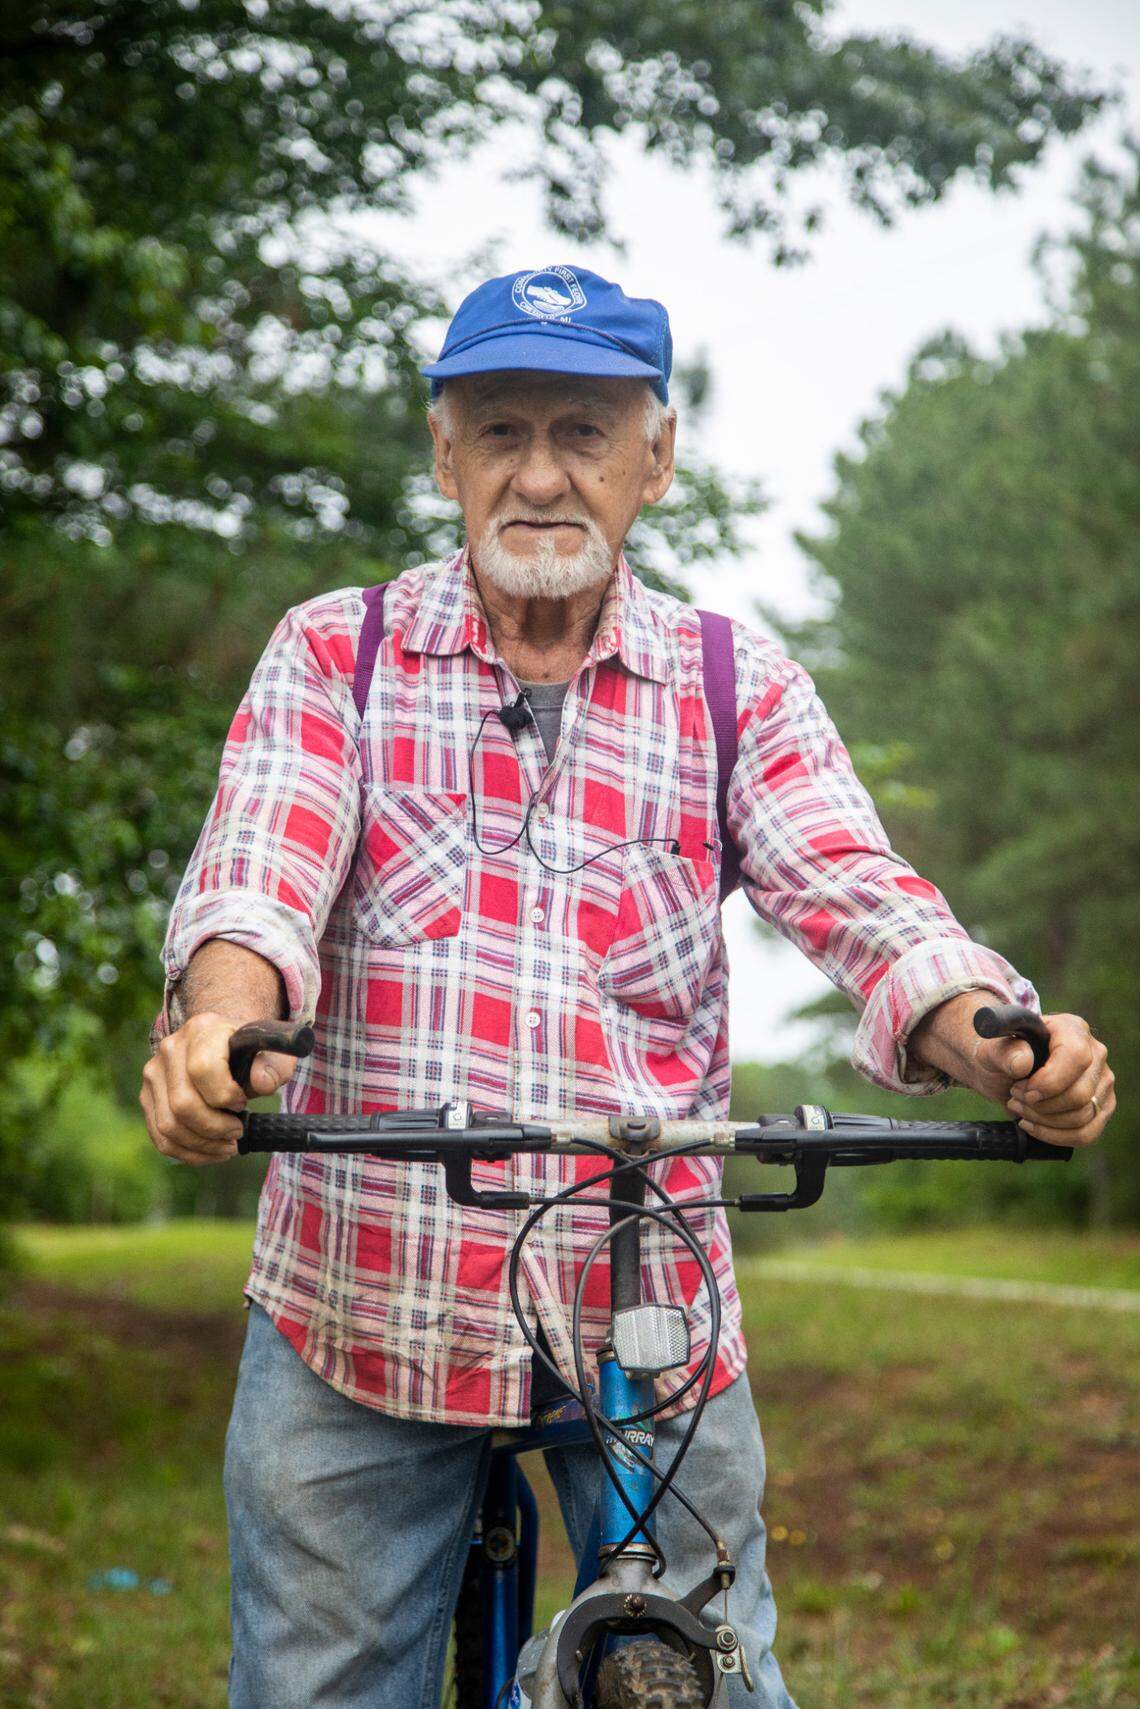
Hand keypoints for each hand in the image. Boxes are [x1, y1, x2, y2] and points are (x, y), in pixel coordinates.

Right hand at [140, 1011, 298, 1165]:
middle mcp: (171, 1048)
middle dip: (215, 1128)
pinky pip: (160, 1136)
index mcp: (203, 1030)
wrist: (223, 1043)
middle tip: (238, 1132)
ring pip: (168, 1125)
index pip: (202, 1069)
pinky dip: (187, 1152)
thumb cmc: (250, 1052)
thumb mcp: (272, 1053)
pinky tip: (210, 1151)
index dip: (225, 1095)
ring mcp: (154, 1073)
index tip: (243, 1103)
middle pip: (182, 1104)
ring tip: (227, 1146)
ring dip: (202, 1145)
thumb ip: (274, 1066)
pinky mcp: (148, 1096)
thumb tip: (261, 1083)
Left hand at [910, 996, 1114, 1147]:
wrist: (1005, 1071)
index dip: (1049, 1081)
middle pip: (1080, 1094)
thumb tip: (1022, 1063)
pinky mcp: (1101, 1106)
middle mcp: (1095, 1054)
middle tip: (1015, 1098)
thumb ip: (1004, 1052)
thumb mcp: (993, 1050)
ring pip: (1083, 1116)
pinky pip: (1087, 1133)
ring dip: (1044, 1121)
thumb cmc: (1003, 1056)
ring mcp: (1102, 1082)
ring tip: (1020, 1109)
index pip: (1076, 1057)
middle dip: (1041, 1105)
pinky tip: (1034, 1125)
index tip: (1022, 1091)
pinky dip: (1056, 1136)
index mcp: (1072, 1029)